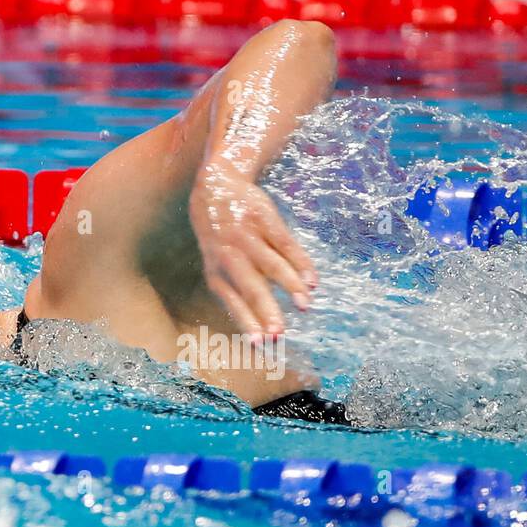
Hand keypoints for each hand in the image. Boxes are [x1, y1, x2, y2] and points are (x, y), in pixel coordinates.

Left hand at [188, 162, 316, 341]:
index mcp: (216, 268)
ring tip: (305, 306)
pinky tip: (312, 281)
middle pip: (251, 287)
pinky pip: (286, 245)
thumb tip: (258, 319)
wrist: (218, 183)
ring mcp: (248, 236)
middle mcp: (229, 254)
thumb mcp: (214, 256)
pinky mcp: (264, 219)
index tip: (260, 343)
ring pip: (272, 266)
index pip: (232, 300)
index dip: (246, 321)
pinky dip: (301, 264)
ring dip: (290, 287)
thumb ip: (232, 283)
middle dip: (266, 311)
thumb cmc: (218, 230)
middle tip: (279, 333)